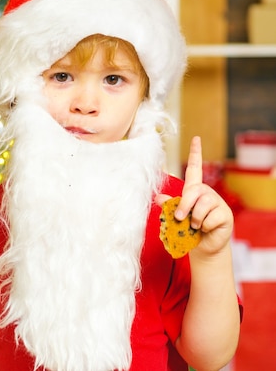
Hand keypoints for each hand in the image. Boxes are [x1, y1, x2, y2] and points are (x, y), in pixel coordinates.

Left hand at [156, 136, 233, 256]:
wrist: (203, 245)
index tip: (196, 138)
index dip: (195, 153)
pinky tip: (207, 229)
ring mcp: (217, 202)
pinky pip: (207, 219)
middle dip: (183, 206)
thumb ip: (169, 205)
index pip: (195, 168)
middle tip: (179, 217)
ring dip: (194, 220)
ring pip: (200, 207)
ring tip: (196, 225)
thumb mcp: (176, 216)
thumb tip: (157, 198)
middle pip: (192, 192)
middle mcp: (206, 192)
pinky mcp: (225, 214)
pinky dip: (203, 227)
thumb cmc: (188, 228)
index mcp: (194, 189)